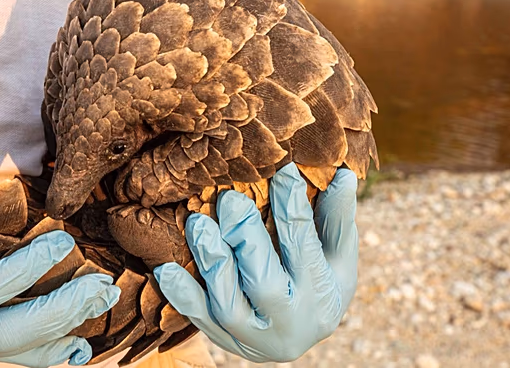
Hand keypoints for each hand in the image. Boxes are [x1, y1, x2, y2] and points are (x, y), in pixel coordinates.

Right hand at [0, 196, 119, 366]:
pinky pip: (16, 359)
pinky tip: (80, 343)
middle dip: (62, 309)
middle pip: (13, 334)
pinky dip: (50, 353)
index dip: (26, 268)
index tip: (64, 240)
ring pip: (21, 352)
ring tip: (103, 301)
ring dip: (66, 329)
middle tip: (101, 283)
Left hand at [153, 163, 357, 362]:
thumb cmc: (320, 281)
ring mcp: (255, 336)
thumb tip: (344, 175)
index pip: (305, 246)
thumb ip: (337, 218)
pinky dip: (181, 295)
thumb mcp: (338, 255)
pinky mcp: (224, 340)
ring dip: (211, 261)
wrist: (296, 334)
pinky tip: (165, 269)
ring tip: (197, 223)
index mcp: (323, 294)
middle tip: (228, 199)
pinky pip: (199, 321)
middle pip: (265, 284)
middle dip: (245, 238)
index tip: (281, 169)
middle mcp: (291, 322)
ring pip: (229, 305)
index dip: (292, 206)